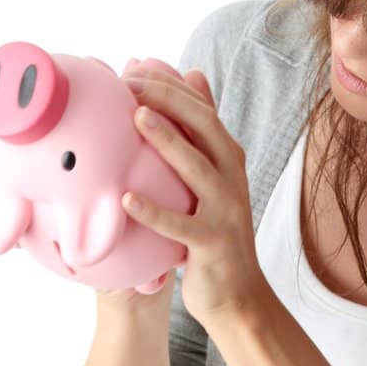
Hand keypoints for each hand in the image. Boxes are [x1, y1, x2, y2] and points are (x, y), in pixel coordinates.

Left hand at [119, 64, 272, 330]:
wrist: (238, 296)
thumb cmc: (213, 233)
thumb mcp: (211, 177)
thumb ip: (202, 131)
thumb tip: (194, 73)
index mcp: (228, 159)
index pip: (202, 110)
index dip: (170, 85)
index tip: (133, 69)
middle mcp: (232, 179)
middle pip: (205, 127)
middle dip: (168, 99)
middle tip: (129, 83)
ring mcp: (225, 211)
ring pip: (197, 169)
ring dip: (167, 141)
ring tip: (136, 118)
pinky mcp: (213, 245)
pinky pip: (181, 226)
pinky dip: (154, 212)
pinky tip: (128, 198)